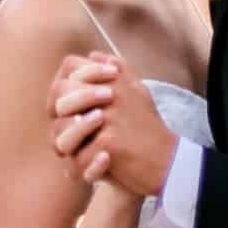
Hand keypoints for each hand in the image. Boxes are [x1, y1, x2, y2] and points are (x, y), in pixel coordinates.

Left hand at [49, 53, 178, 200]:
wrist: (168, 162)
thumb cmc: (150, 128)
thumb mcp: (137, 92)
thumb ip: (117, 71)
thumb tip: (93, 54)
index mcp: (113, 77)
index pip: (69, 68)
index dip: (60, 87)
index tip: (63, 108)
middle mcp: (109, 92)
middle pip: (61, 96)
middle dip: (59, 118)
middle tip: (64, 135)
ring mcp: (108, 116)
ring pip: (64, 128)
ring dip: (65, 145)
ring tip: (71, 155)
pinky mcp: (109, 141)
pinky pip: (78, 155)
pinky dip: (78, 168)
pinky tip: (83, 172)